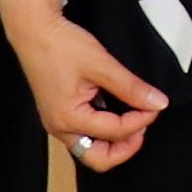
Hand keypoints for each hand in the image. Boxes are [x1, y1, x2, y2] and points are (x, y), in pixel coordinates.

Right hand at [7, 11, 168, 172]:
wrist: (34, 32)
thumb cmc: (61, 46)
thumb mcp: (102, 64)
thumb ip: (131, 87)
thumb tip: (158, 103)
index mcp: (68, 119)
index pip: (114, 132)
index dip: (141, 121)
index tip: (156, 106)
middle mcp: (59, 128)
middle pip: (97, 158)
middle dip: (125, 147)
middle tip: (144, 124)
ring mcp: (57, 123)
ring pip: (90, 149)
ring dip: (115, 141)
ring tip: (134, 119)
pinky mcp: (58, 115)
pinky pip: (84, 135)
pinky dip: (104, 130)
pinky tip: (117, 113)